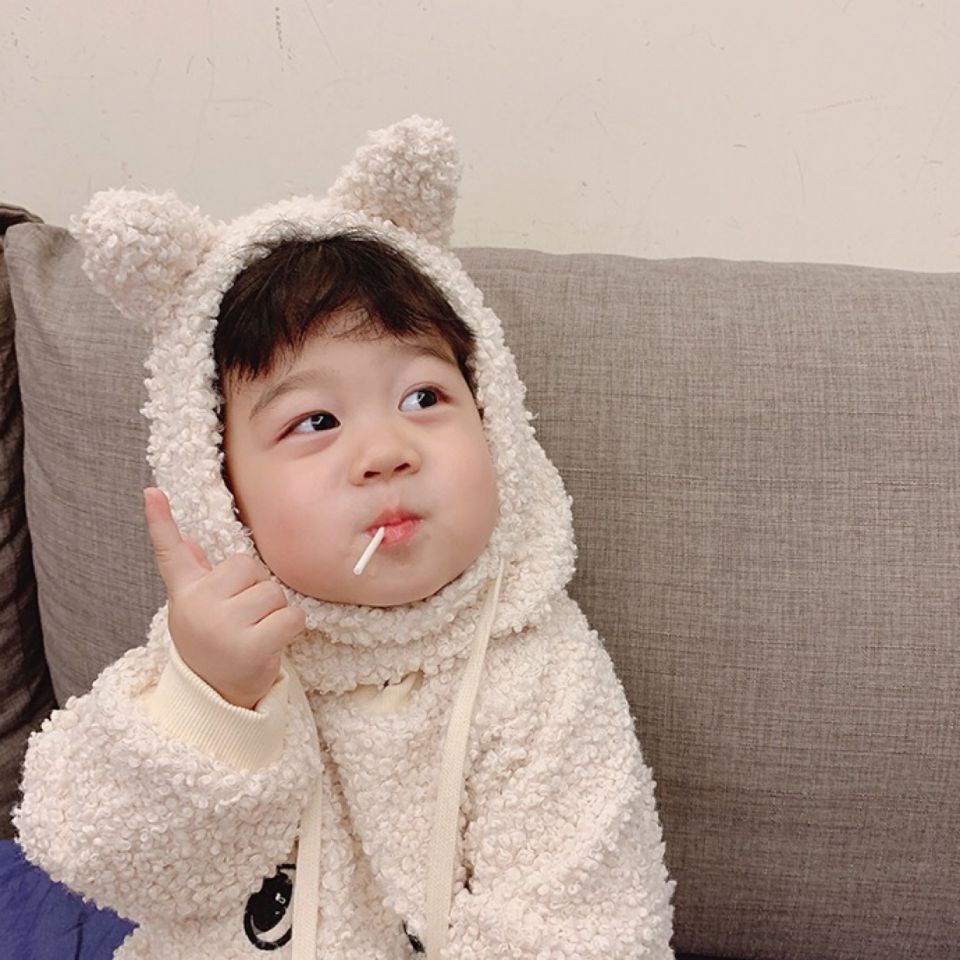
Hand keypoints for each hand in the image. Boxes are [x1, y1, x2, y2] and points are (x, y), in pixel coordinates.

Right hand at [143, 487, 305, 708]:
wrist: (219, 693)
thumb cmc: (214, 641)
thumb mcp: (200, 608)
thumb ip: (197, 574)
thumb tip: (189, 540)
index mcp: (186, 592)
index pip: (169, 553)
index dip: (160, 521)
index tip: (151, 492)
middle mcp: (198, 606)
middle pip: (251, 568)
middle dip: (258, 589)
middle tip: (245, 617)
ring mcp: (222, 627)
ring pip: (274, 593)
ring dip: (276, 611)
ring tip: (257, 632)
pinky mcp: (251, 647)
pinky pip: (292, 616)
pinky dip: (292, 627)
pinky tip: (272, 643)